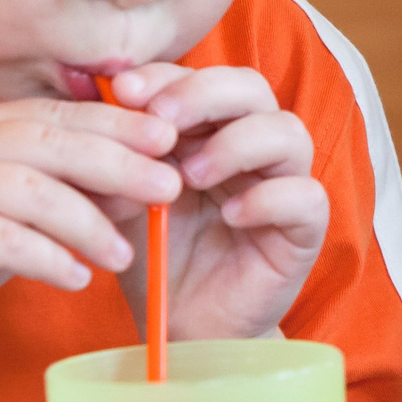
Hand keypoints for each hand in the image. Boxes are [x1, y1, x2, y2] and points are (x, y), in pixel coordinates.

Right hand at [0, 98, 181, 358]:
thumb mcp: (15, 216)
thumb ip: (69, 194)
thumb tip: (143, 185)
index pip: (59, 114)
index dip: (119, 123)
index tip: (172, 138)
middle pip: (52, 142)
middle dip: (119, 162)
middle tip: (169, 186)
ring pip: (32, 190)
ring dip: (89, 222)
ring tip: (126, 255)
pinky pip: (3, 240)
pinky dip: (48, 257)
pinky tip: (78, 278)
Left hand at [104, 64, 329, 340]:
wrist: (179, 325)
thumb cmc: (153, 254)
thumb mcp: (123, 197)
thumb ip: (118, 154)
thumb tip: (95, 105)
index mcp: (210, 128)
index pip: (200, 76)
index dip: (167, 75)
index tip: (124, 90)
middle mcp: (252, 146)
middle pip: (250, 88)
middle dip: (202, 95)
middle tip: (161, 121)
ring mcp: (283, 184)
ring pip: (288, 132)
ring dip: (237, 144)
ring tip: (192, 176)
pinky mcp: (304, 229)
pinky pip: (306, 195)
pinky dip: (268, 198)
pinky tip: (231, 216)